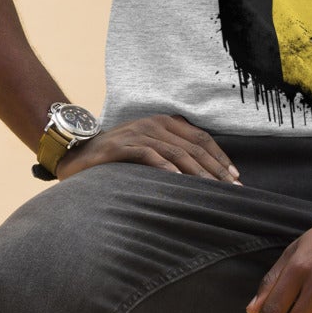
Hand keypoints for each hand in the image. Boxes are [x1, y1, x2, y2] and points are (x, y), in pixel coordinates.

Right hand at [54, 115, 240, 182]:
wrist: (76, 152)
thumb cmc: (116, 157)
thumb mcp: (148, 149)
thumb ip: (171, 154)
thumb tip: (202, 176)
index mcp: (164, 122)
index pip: (200, 138)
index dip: (220, 157)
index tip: (235, 177)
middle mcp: (154, 124)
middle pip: (193, 146)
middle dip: (215, 169)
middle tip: (232, 190)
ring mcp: (138, 133)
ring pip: (176, 152)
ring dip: (198, 173)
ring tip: (213, 190)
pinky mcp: (122, 146)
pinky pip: (149, 156)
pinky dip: (166, 169)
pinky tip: (180, 182)